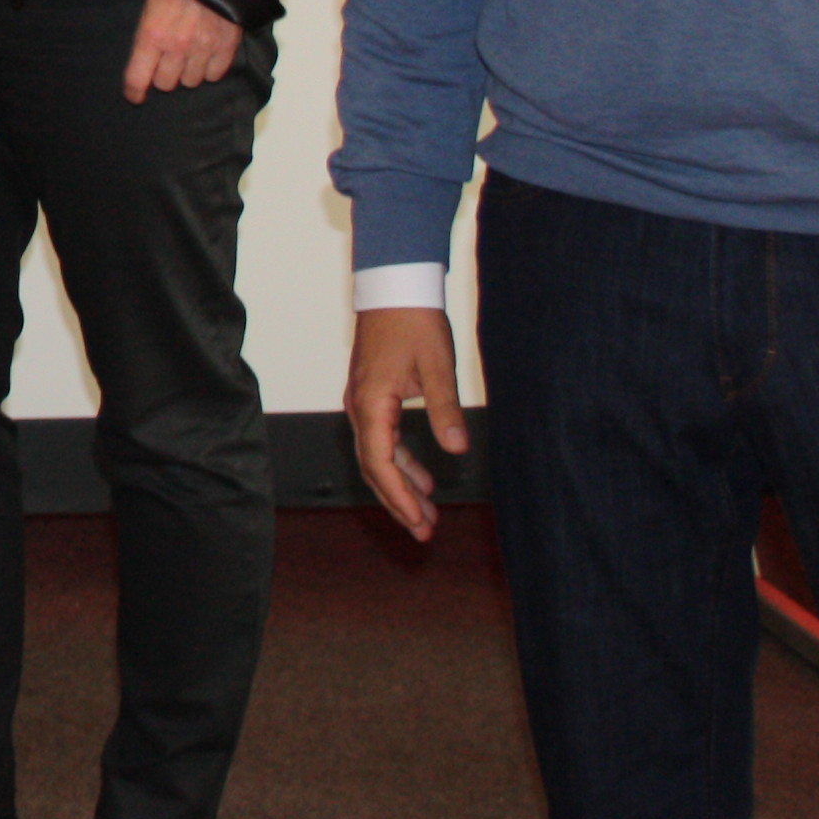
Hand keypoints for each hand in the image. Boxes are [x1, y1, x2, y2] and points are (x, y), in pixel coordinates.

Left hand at [120, 0, 241, 103]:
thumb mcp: (150, 8)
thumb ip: (146, 38)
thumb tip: (143, 64)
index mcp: (152, 34)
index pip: (138, 77)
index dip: (134, 92)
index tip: (135, 96)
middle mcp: (176, 46)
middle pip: (166, 84)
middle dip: (164, 76)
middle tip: (167, 63)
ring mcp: (202, 48)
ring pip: (191, 81)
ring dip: (188, 72)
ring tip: (189, 55)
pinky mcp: (225, 47)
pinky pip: (214, 75)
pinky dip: (210, 69)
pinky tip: (206, 55)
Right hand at [342, 308, 465, 542]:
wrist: (394, 285)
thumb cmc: (415, 321)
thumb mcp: (438, 366)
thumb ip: (446, 409)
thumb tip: (457, 451)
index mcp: (371, 403)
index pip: (379, 463)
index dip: (399, 496)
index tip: (419, 521)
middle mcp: (360, 408)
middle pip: (374, 467)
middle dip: (399, 502)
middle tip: (424, 533)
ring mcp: (363, 403)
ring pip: (377, 456)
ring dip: (401, 485)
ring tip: (426, 515)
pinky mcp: (372, 396)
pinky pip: (382, 440)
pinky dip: (401, 463)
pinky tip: (422, 477)